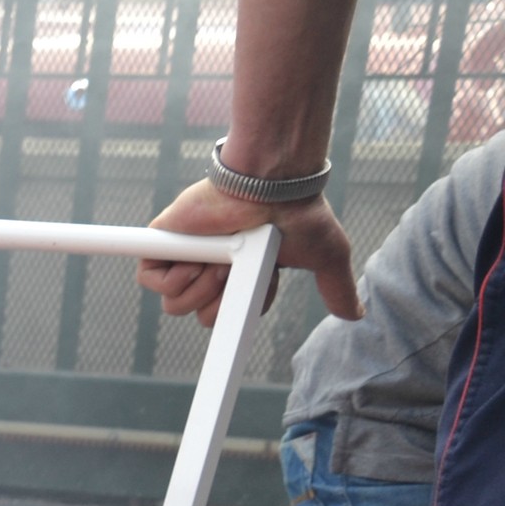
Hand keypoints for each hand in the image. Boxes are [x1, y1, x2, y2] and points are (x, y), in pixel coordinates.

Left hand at [136, 179, 360, 326]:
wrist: (272, 186)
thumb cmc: (299, 214)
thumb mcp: (327, 256)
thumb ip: (337, 288)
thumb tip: (355, 314)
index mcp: (237, 277)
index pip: (226, 319)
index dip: (241, 308)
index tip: (260, 280)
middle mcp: (209, 269)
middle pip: (199, 317)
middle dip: (222, 299)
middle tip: (239, 265)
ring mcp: (185, 257)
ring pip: (175, 306)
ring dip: (203, 285)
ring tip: (223, 255)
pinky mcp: (161, 245)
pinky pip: (150, 282)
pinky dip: (175, 274)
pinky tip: (198, 253)